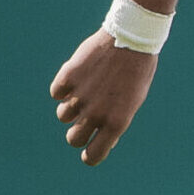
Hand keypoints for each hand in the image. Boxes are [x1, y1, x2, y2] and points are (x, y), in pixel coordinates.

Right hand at [49, 30, 157, 164]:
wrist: (131, 38)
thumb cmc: (136, 72)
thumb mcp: (132, 101)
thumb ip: (115, 122)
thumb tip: (100, 141)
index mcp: (116, 122)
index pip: (93, 154)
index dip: (89, 156)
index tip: (88, 152)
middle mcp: (96, 113)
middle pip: (73, 139)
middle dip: (77, 133)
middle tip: (83, 121)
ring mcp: (81, 95)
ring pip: (62, 116)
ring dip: (70, 107)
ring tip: (84, 91)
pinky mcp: (68, 77)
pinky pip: (56, 92)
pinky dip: (63, 87)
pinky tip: (77, 77)